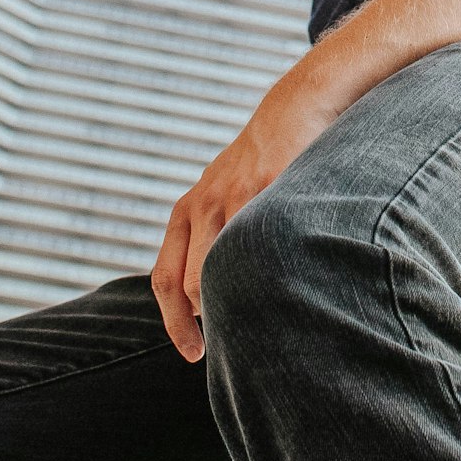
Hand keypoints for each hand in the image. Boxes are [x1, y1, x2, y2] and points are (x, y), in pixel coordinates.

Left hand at [151, 73, 338, 362]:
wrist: (296, 107)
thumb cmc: (266, 161)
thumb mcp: (226, 195)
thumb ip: (214, 239)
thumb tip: (211, 302)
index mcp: (187, 211)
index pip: (164, 280)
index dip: (174, 324)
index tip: (193, 354)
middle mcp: (203, 205)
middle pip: (193, 284)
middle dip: (212, 318)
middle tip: (235, 344)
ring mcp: (234, 195)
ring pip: (224, 268)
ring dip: (242, 297)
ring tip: (269, 311)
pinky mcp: (267, 186)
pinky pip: (262, 241)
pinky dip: (272, 267)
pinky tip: (293, 277)